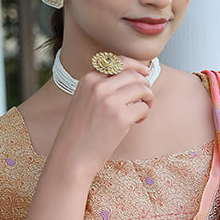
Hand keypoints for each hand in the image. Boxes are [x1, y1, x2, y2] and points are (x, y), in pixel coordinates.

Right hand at [51, 56, 153, 179]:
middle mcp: (98, 86)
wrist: (70, 158)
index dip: (136, 66)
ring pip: (142, 88)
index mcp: (88, 79)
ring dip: (148, 98)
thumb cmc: (78, 134)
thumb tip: (130, 79)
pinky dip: (144, 114)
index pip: (118, 62)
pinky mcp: (120, 117)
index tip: (145, 72)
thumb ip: (101, 88)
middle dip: (144, 84)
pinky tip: (137, 122)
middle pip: (133, 74)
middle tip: (146, 98)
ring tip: (142, 110)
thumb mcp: (83, 102)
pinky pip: (143, 108)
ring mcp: (109, 101)